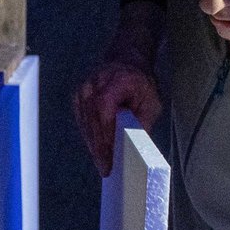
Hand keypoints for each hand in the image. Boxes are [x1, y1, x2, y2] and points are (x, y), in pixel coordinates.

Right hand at [72, 59, 162, 173]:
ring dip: (93, 144)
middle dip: (99, 146)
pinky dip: (89, 136)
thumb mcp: (152, 102)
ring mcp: (83, 88)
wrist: (126, 62)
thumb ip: (143, 123)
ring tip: (102, 163)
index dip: (106, 134)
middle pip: (93, 119)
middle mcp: (95, 82)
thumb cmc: (141, 84)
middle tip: (106, 168)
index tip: (111, 155)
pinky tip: (97, 150)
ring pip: (85, 122)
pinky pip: (81, 120)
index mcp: (117, 80)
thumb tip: (136, 148)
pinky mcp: (78, 96)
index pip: (104, 108)